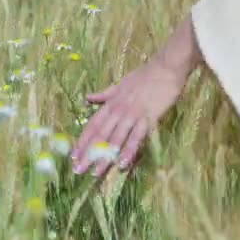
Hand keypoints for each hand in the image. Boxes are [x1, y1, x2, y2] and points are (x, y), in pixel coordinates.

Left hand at [70, 60, 187, 176]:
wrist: (165, 67)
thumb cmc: (144, 76)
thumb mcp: (119, 84)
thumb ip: (104, 95)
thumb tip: (87, 98)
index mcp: (110, 104)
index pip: (92, 125)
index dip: (82, 141)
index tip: (73, 156)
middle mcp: (118, 111)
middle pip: (100, 135)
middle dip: (88, 154)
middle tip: (78, 170)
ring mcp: (132, 115)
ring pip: (115, 139)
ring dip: (105, 156)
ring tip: (96, 172)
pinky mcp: (148, 118)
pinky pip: (136, 137)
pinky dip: (129, 150)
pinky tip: (122, 163)